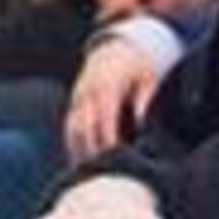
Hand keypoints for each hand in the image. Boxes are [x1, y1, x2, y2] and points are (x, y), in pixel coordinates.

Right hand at [63, 38, 164, 164]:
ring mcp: (78, 96)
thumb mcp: (148, 78)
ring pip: (73, 127)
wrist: (117, 46)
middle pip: (84, 127)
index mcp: (106, 87)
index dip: (107, 140)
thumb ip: (143, 100)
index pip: (104, 119)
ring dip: (77, 149)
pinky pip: (70, 124)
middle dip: (90, 150)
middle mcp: (87, 92)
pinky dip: (72, 142)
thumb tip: (139, 123)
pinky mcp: (75, 101)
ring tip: (84, 171)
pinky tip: (78, 157)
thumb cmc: (138, 65)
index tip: (114, 157)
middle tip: (99, 172)